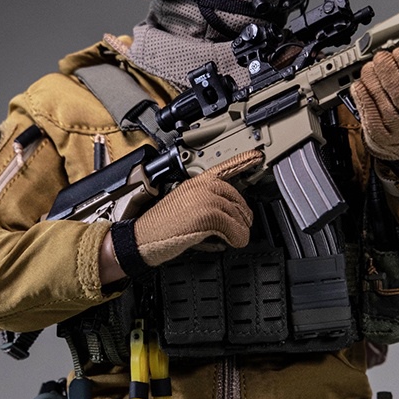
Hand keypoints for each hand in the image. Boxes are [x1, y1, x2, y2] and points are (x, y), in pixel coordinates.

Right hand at [128, 150, 262, 267]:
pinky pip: (233, 227)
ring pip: (236, 214)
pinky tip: (232, 243)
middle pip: (236, 196)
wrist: (142, 239)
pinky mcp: (207, 214)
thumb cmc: (159, 228)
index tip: (257, 156)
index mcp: (194, 182)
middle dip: (242, 215)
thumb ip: (206, 207)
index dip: (243, 161)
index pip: (223, 167)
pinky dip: (236, 238)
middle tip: (243, 227)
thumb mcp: (184, 210)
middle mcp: (200, 186)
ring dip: (239, 230)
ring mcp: (204, 198)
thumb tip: (228, 218)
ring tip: (235, 239)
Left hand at [352, 47, 398, 167]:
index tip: (398, 51)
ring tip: (368, 68)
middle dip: (385, 65)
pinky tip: (359, 85)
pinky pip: (366, 109)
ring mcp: (393, 124)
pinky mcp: (377, 132)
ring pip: (379, 95)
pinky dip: (361, 94)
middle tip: (379, 57)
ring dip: (370, 77)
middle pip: (395, 84)